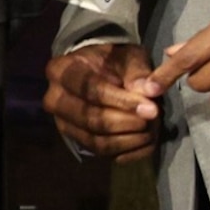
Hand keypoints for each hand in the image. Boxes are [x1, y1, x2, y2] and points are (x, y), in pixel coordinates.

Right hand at [44, 42, 161, 160]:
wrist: (99, 72)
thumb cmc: (112, 61)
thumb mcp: (127, 56)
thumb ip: (137, 72)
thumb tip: (149, 91)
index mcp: (61, 71)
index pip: (90, 89)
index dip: (122, 101)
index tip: (151, 108)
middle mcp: (55, 99)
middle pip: (90, 119)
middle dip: (127, 122)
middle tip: (154, 119)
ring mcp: (63, 123)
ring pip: (96, 141)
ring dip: (130, 139)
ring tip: (153, 129)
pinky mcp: (76, 140)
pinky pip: (102, 153)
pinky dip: (128, 151)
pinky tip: (147, 141)